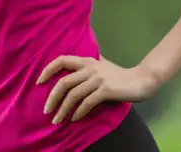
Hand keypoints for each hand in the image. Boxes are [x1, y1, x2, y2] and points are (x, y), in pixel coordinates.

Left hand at [37, 56, 157, 123]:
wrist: (141, 80)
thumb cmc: (118, 75)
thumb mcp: (100, 66)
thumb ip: (86, 68)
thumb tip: (68, 74)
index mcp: (86, 60)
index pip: (61, 60)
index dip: (48, 70)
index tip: (39, 82)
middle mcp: (90, 68)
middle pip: (64, 82)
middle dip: (52, 98)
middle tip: (46, 111)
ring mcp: (98, 79)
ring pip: (73, 95)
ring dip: (63, 109)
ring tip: (57, 120)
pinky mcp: (106, 90)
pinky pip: (87, 103)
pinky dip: (79, 112)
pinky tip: (74, 119)